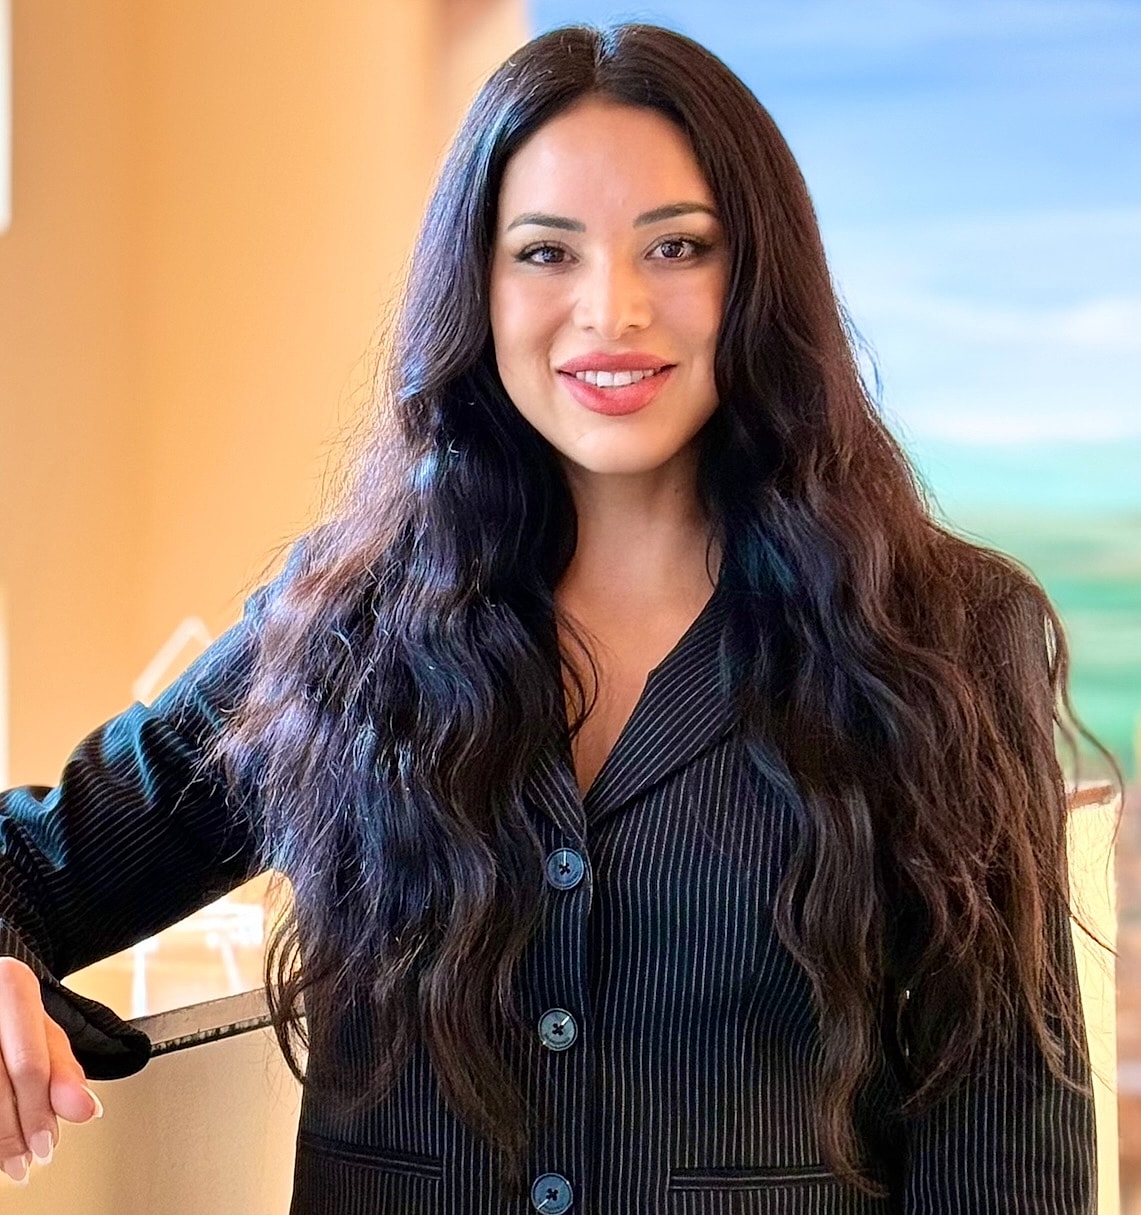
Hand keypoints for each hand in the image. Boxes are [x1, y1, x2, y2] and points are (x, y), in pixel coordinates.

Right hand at [0, 957, 101, 1184]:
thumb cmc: (8, 1012)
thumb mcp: (42, 1029)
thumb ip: (64, 1067)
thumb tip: (86, 1109)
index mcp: (11, 982)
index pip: (28, 1063)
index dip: (37, 1111)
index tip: (48, 1145)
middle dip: (12, 1132)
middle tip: (28, 1160)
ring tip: (10, 1160)